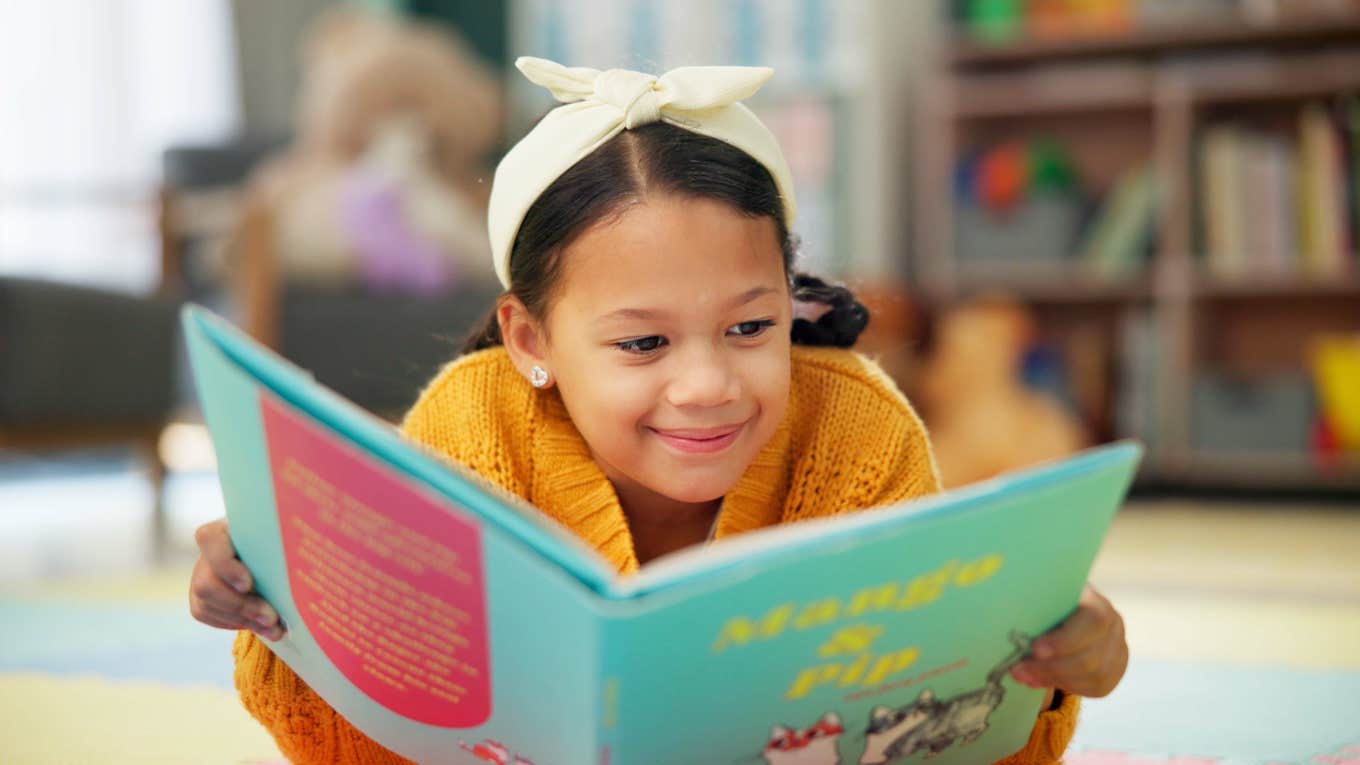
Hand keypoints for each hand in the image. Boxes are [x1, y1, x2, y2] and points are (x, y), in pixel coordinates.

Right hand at [188, 518, 284, 640]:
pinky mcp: (200, 597)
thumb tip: (311, 553)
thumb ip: (287, 539)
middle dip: (241, 605)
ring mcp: (200, 574)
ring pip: (206, 604)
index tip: (249, 584)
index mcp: (226, 527)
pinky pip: (208, 615)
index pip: (209, 540)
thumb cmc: (284, 540)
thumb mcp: (284, 535)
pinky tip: (261, 626)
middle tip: (271, 618)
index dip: (225, 565)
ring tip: (274, 627)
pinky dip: (237, 623)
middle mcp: (208, 551)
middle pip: (207, 583)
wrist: (276, 555)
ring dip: (242, 619)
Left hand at [1011, 584, 1126, 697]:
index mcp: (1095, 600)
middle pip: (1090, 656)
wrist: (1064, 612)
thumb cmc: (1044, 601)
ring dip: (1054, 679)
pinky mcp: (1115, 670)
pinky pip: (1096, 687)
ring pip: (1093, 675)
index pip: (1092, 621)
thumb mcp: (1040, 595)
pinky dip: (1066, 686)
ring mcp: (1118, 647)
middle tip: (1017, 670)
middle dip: (1051, 667)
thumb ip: (1032, 605)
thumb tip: (1001, 615)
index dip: (1065, 640)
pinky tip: (1040, 681)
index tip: (1035, 649)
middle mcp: (1113, 623)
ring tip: (1023, 676)